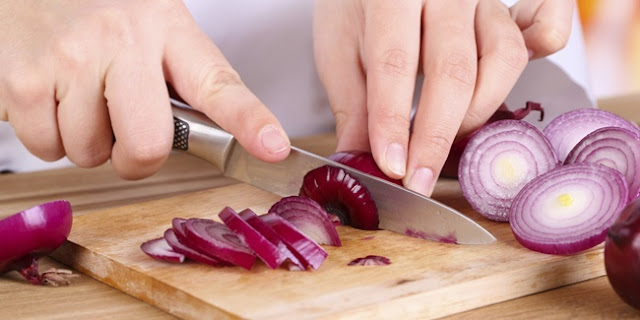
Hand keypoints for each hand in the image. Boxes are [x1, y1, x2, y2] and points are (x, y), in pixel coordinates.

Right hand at [0, 0, 289, 178]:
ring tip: (75, 93)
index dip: (251, 121)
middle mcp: (122, 40)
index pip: (218, 83)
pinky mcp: (22, 79)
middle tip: (123, 131)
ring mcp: (70, 59)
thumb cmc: (93, 10)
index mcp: (167, 27)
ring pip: (91, 154)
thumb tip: (212, 140)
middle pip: (148, 146)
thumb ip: (178, 78)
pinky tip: (47, 95)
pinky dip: (47, 136)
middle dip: (136, 157)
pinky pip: (46, 148)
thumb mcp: (149, 25)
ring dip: (85, 140)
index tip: (274, 148)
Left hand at [313, 0, 572, 194]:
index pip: (395, 64)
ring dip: (479, 111)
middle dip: (437, 136)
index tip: (393, 167)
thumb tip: (359, 159)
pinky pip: (547, 28)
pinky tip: (503, 83)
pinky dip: (541, 56)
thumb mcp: (339, 47)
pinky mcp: (509, 6)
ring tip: (448, 135)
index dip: (394, 122)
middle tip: (419, 179)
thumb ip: (353, 101)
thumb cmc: (360, 8)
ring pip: (504, 57)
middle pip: (454, 70)